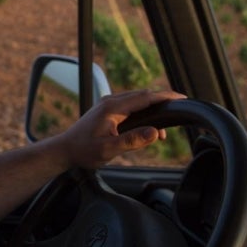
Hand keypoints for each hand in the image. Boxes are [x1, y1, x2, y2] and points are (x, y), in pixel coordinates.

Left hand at [53, 89, 186, 168]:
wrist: (65, 149)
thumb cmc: (84, 151)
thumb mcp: (109, 150)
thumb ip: (132, 141)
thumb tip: (154, 133)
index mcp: (113, 108)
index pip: (145, 97)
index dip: (165, 97)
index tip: (181, 98)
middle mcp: (111, 101)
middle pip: (143, 95)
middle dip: (162, 101)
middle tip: (180, 108)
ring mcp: (109, 104)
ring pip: (137, 99)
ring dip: (153, 108)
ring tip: (164, 127)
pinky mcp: (108, 110)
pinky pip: (131, 105)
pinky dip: (144, 111)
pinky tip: (148, 127)